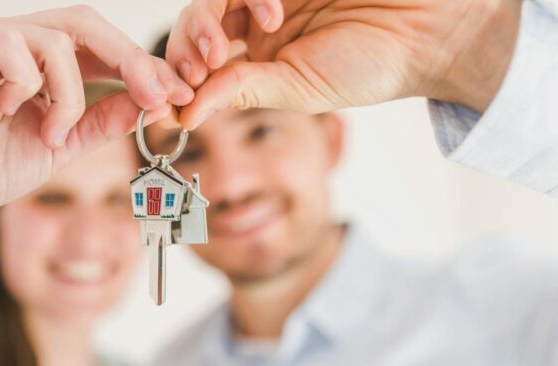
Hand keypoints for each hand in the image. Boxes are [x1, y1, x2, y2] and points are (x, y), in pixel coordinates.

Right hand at [0, 6, 192, 224]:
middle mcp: (6, 39)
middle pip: (83, 22)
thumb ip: (100, 120)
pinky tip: (9, 112)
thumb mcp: (61, 145)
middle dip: (129, 60)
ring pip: (53, 38)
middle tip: (157, 95)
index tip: (175, 94)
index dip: (138, 64)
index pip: (94, 43)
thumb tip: (149, 100)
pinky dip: (27, 84)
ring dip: (70, 94)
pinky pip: (10, 44)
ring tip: (52, 135)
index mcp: (32, 59)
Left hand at [167, 0, 520, 128]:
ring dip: (209, 19)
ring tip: (227, 47)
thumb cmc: (371, 66)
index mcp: (257, 58)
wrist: (429, 30)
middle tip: (197, 68)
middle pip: (197, 22)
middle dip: (186, 46)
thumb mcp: (298, 89)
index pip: (200, 61)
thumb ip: (241, 93)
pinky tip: (273, 13)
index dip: (179, 75)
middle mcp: (257, 22)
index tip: (173, 98)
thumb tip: (183, 115)